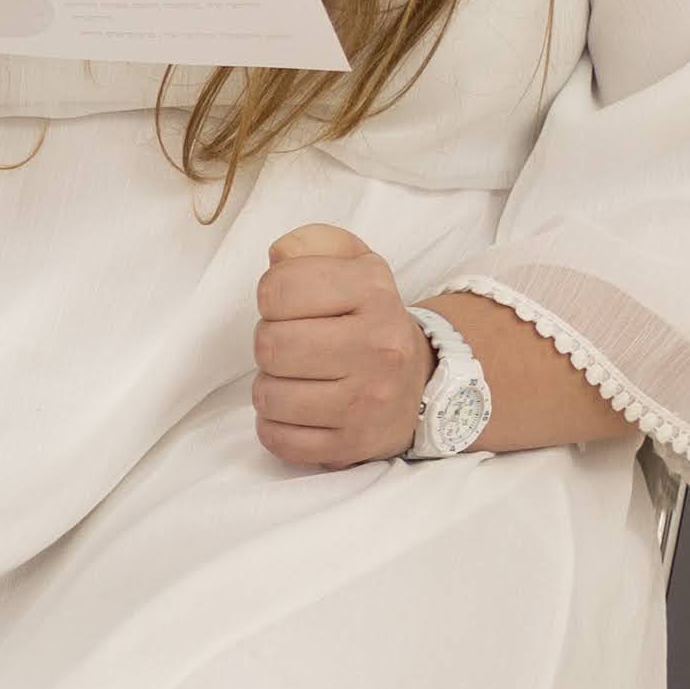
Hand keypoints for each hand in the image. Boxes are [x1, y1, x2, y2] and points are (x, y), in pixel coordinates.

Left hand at [254, 223, 432, 468]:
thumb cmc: (368, 318)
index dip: (271, 297)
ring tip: (299, 378)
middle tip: (295, 345)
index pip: (278, 289)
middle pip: (270, 345)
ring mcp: (369, 402)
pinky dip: (276, 426)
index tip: (291, 305)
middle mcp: (380, 347)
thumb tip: (279, 255)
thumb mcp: (353, 264)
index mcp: (375, 291)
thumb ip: (313, 243)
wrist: (421, 383)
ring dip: (271, 386)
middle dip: (270, 343)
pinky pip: (278, 439)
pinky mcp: (354, 445)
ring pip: (268, 395)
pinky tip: (300, 410)